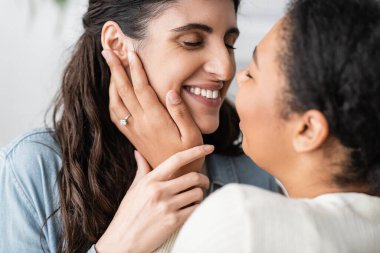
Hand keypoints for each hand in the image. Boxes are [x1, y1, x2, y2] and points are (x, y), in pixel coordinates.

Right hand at [95, 145, 212, 252]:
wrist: (122, 242)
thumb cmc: (127, 215)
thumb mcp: (133, 190)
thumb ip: (141, 170)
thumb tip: (138, 153)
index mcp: (150, 180)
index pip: (177, 159)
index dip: (196, 151)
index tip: (209, 148)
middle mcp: (160, 191)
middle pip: (193, 177)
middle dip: (203, 179)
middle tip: (203, 182)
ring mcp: (167, 206)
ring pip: (197, 193)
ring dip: (201, 195)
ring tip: (195, 198)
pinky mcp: (173, 221)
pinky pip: (196, 209)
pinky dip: (198, 207)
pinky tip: (193, 208)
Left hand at [102, 50, 202, 175]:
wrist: (174, 178)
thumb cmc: (188, 154)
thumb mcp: (192, 134)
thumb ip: (181, 112)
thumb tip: (170, 91)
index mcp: (156, 119)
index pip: (142, 88)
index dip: (135, 69)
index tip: (131, 52)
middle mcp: (140, 123)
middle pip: (123, 91)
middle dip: (115, 69)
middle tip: (107, 50)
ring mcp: (133, 130)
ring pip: (115, 102)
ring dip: (111, 82)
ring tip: (111, 66)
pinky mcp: (131, 136)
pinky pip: (115, 115)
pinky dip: (111, 99)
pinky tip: (114, 91)